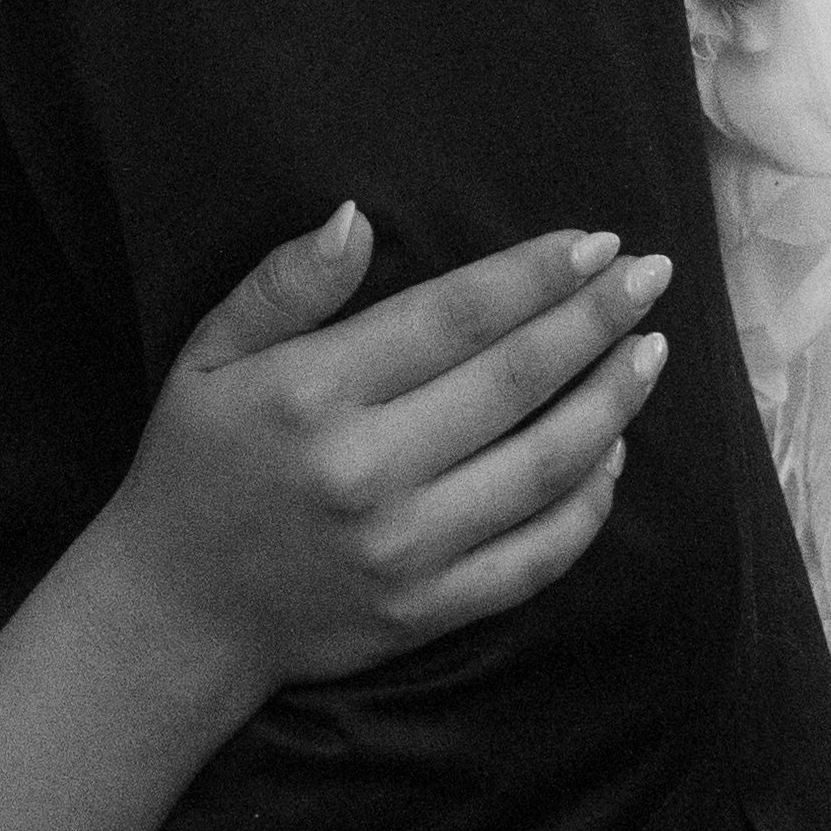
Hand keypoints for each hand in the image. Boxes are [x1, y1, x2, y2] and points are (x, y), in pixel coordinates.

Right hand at [115, 204, 672, 695]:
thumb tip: (359, 215)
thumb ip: (284, 284)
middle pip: (516, 381)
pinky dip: (589, 504)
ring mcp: (404, 549)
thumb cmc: (194, 466)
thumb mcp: (209, 356)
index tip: (600, 243)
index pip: (456, 317)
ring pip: (544, 467)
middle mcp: (367, 471)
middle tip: (654, 276)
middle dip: (597, 320)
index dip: (537, 275)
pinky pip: (536, 556)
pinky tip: (613, 452)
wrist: (176, 615)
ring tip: (651, 353)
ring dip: (612, 404)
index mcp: (313, 392)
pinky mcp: (427, 610)